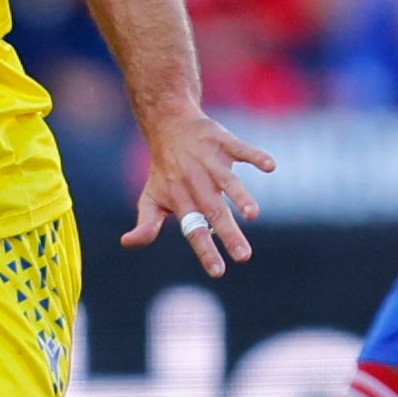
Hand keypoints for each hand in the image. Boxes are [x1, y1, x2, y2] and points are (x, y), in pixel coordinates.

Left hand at [120, 108, 275, 277]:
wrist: (168, 124)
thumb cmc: (163, 170)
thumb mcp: (150, 198)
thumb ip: (146, 225)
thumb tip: (127, 243)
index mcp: (182, 201)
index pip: (193, 230)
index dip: (205, 250)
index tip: (219, 272)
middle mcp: (196, 183)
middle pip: (214, 211)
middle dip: (229, 234)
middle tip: (244, 256)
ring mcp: (210, 162)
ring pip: (227, 181)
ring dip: (240, 196)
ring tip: (252, 214)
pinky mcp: (223, 142)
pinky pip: (241, 149)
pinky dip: (255, 157)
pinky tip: (270, 166)